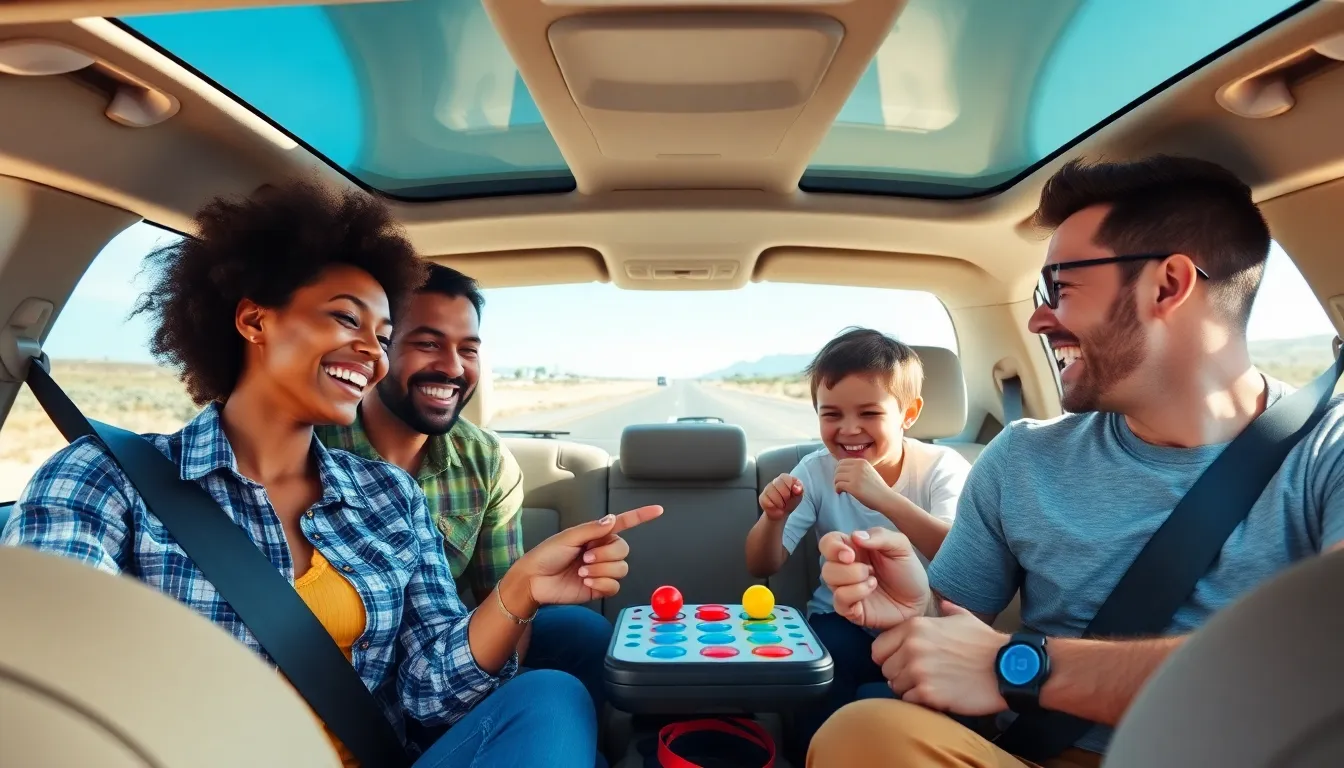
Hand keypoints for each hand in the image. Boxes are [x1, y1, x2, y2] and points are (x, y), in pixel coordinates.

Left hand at [517, 505, 663, 606]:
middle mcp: (602, 551)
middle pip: (624, 549)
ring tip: (582, 571)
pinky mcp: (599, 588)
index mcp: (596, 534)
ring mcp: (602, 570)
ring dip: (602, 570)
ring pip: (621, 568)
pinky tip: (587, 582)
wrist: (535, 581)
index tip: (658, 510)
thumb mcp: (567, 537)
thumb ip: (592, 529)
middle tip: (585, 557)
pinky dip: (602, 583)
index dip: (641, 516)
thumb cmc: (546, 555)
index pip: (623, 523)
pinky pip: (615, 586)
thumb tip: (612, 520)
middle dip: (606, 554)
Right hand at [759, 473, 803, 520]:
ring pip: (772, 494)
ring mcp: (767, 489)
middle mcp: (775, 482)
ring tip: (782, 504)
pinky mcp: (762, 498)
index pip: (785, 477)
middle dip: (785, 495)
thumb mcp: (799, 495)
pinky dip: (774, 507)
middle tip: (787, 500)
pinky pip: (767, 502)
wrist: (782, 512)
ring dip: (780, 503)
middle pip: (778, 484)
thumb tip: (797, 489)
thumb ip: (800, 489)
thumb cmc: (791, 501)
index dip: (789, 486)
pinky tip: (776, 507)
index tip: (792, 493)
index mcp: (785, 478)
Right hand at [819, 528, 931, 630]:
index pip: (827, 543)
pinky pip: (839, 602)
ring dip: (854, 581)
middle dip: (848, 569)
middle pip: (826, 566)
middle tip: (870, 570)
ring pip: (830, 583)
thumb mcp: (900, 546)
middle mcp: (845, 569)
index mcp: (852, 549)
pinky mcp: (851, 609)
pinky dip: (855, 594)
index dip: (832, 547)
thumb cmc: (908, 570)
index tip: (850, 554)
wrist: (920, 599)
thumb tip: (855, 536)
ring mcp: (846, 590)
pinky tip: (870, 591)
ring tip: (874, 582)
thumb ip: (880, 536)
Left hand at [833, 458, 896, 510]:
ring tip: (841, 489)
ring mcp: (855, 476)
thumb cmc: (877, 488)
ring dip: (836, 483)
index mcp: (862, 462)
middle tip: (840, 484)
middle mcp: (858, 466)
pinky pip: (838, 485)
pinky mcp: (853, 486)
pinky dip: (837, 489)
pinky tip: (841, 492)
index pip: (842, 462)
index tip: (841, 478)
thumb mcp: (868, 471)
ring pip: (837, 477)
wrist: (886, 498)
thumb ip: (857, 468)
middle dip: (837, 477)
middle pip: (838, 469)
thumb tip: (841, 470)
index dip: (839, 470)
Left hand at [872, 600, 1009, 715]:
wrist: (1007, 668)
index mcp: (915, 627)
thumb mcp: (964, 618)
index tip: (903, 662)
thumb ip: (947, 610)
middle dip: (899, 675)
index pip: (878, 648)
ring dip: (909, 689)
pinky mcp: (928, 694)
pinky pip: (909, 701)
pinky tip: (938, 696)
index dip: (889, 657)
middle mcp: (912, 647)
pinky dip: (920, 702)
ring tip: (931, 686)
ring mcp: (918, 671)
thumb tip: (943, 604)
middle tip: (920, 677)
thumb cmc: (986, 644)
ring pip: (895, 687)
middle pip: (885, 669)